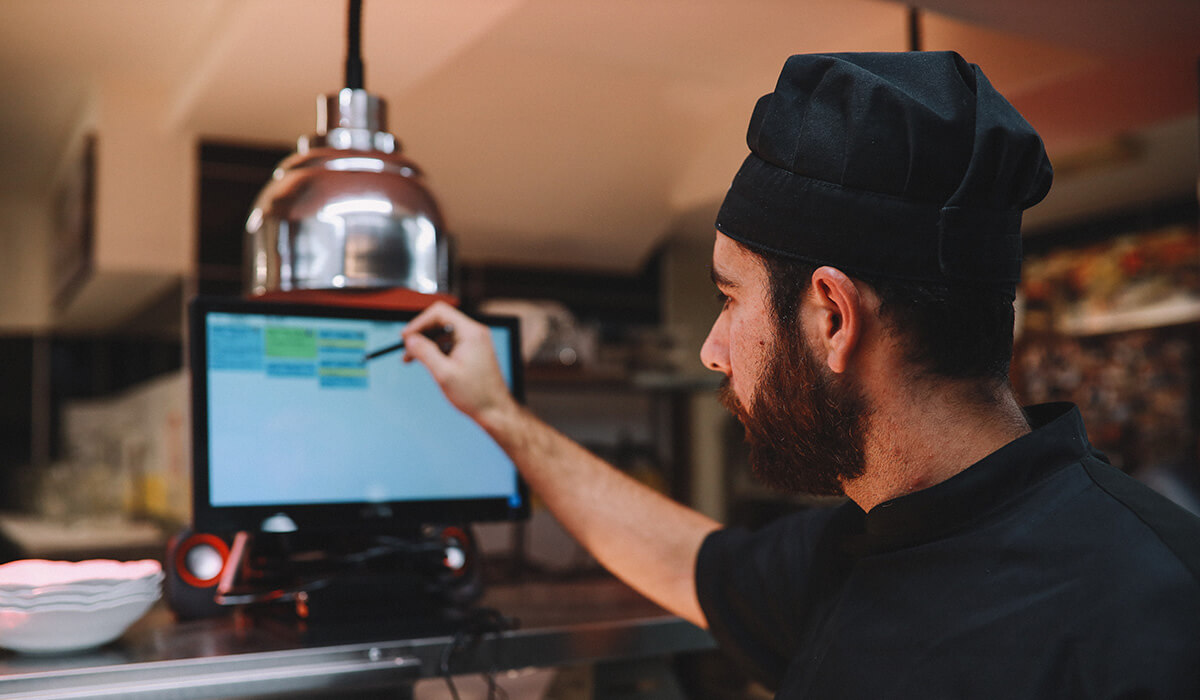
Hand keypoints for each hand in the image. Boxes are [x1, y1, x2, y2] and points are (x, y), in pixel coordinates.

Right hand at [402, 301, 517, 425]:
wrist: (495, 412)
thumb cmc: (475, 395)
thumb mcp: (443, 373)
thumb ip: (425, 352)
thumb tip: (410, 339)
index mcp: (471, 333)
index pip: (439, 312)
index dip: (419, 323)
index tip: (406, 337)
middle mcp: (475, 333)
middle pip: (441, 321)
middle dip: (421, 334)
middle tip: (406, 349)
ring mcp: (475, 342)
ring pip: (444, 333)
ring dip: (427, 343)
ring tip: (411, 359)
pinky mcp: (473, 351)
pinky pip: (450, 343)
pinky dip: (437, 350)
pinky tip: (427, 363)